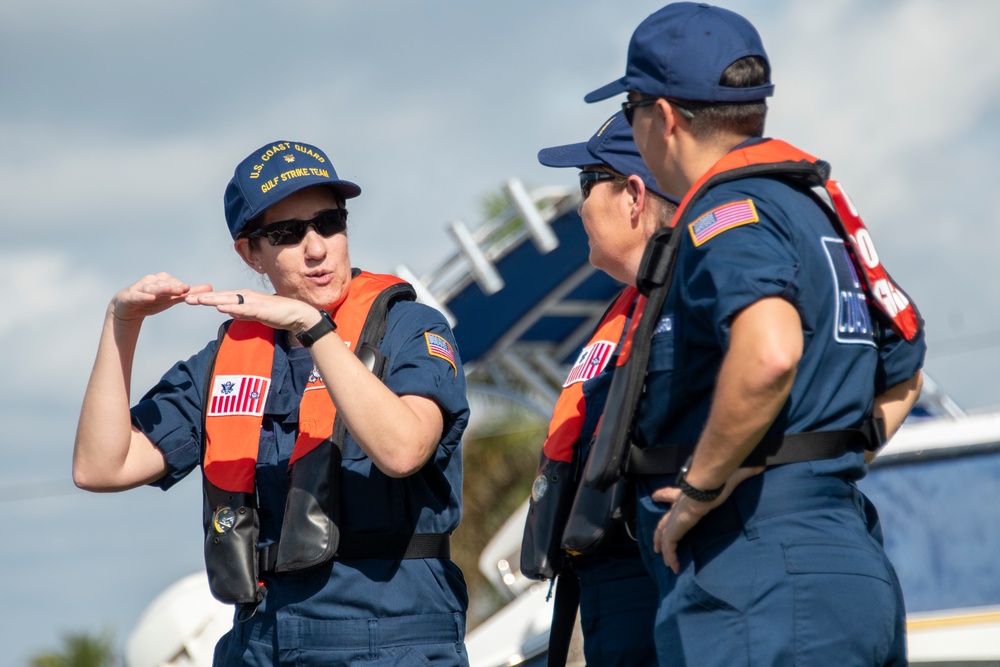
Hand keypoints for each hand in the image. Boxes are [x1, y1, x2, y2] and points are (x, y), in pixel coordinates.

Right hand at [111, 273, 211, 323]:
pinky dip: (144, 296)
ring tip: (169, 290)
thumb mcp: (172, 298)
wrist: (129, 308)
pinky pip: (138, 296)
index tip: (190, 289)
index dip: (182, 287)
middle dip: (174, 286)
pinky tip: (151, 298)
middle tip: (185, 289)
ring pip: (152, 288)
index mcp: (163, 280)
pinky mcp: (130, 296)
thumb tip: (210, 288)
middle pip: (165, 284)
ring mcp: (140, 288)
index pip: (175, 283)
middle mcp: (152, 281)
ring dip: (160, 289)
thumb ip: (190, 293)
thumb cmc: (153, 300)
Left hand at [185, 289, 319, 333]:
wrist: (297, 314)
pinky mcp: (261, 309)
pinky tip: (222, 308)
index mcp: (244, 297)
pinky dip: (232, 308)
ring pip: (230, 300)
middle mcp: (246, 296)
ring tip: (199, 300)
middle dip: (203, 297)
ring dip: (213, 300)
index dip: (206, 298)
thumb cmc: (277, 314)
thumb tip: (229, 312)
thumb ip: (242, 312)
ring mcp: (253, 302)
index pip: (221, 297)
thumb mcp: (255, 314)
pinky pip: (244, 308)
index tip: (190, 299)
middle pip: (221, 296)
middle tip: (186, 297)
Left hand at [651, 465, 763, 572]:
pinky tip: (672, 566)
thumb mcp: (730, 476)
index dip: (663, 495)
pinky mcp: (675, 528)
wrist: (707, 484)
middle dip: (660, 529)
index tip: (656, 496)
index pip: (672, 494)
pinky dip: (670, 556)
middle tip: (656, 540)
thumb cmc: (717, 480)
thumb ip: (744, 472)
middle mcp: (678, 506)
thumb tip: (759, 466)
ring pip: (663, 534)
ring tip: (663, 559)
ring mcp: (675, 517)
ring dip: (662, 547)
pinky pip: (669, 545)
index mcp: (687, 494)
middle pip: (664, 519)